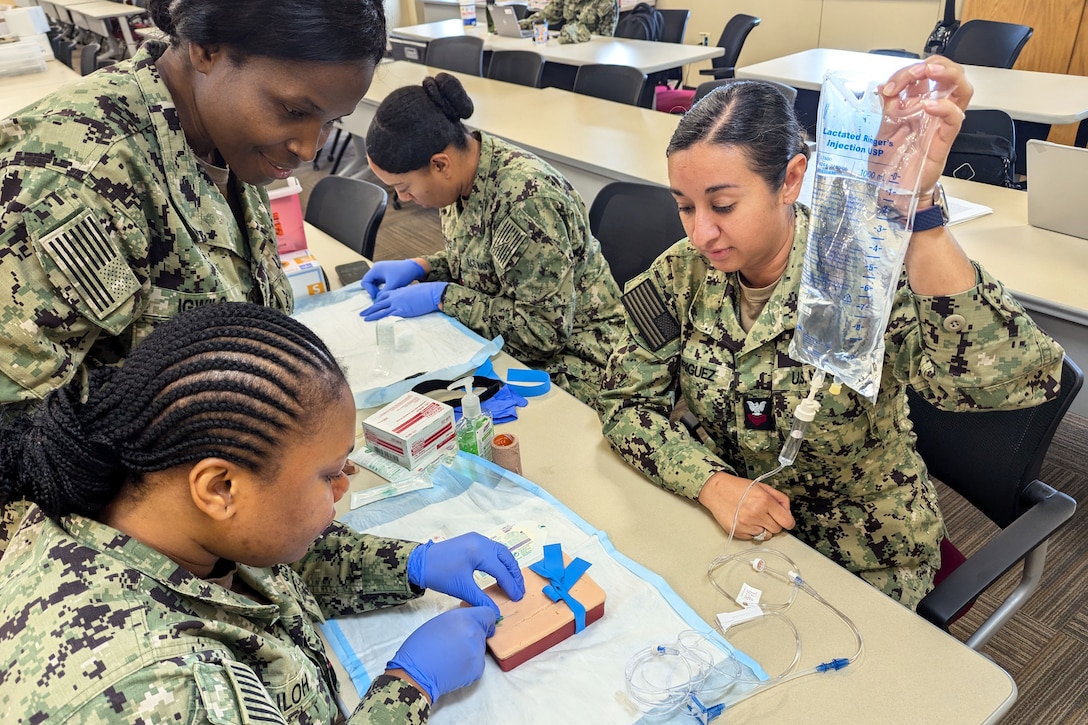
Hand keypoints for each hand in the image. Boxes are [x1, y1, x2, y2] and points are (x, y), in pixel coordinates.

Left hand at [360, 282, 448, 320]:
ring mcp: (397, 303)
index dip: (378, 300)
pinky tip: (373, 321)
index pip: (384, 295)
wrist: (431, 293)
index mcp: (398, 291)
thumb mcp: (413, 291)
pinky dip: (379, 318)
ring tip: (364, 318)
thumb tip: (407, 299)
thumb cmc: (426, 292)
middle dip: (370, 308)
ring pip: (380, 309)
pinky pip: (387, 315)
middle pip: (379, 302)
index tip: (373, 305)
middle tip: (363, 312)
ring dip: (371, 314)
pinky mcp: (401, 310)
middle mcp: (395, 296)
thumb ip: (407, 295)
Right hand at [361, 259, 425, 298]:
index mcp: (376, 269)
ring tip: (383, 296)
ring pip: (374, 283)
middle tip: (379, 297)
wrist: (414, 268)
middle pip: (368, 282)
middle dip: (372, 290)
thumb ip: (383, 293)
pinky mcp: (385, 274)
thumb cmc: (404, 273)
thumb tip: (377, 301)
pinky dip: (381, 288)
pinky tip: (387, 293)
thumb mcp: (393, 285)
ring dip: (377, 290)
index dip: (369, 290)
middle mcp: (377, 269)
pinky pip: (379, 283)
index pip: (365, 281)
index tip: (376, 297)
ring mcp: (381, 271)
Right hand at [387, 606, 495, 702]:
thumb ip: (458, 620)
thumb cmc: (420, 647)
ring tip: (450, 657)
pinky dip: (468, 664)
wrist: (415, 675)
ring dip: (470, 649)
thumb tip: (468, 622)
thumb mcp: (438, 622)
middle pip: (482, 631)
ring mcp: (478, 652)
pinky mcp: (478, 669)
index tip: (481, 623)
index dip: (484, 618)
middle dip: (472, 635)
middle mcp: (474, 633)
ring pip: (480, 647)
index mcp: (464, 618)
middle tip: (455, 643)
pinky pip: (477, 662)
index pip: (488, 614)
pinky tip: (453, 667)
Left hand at [407, 533, 525, 613]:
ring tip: (513, 582)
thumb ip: (481, 600)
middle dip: (515, 574)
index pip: (501, 571)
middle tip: (520, 590)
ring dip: (508, 566)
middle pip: (506, 557)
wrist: (419, 562)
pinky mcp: (472, 540)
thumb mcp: (461, 589)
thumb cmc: (440, 574)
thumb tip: (496, 613)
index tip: (517, 598)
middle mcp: (481, 541)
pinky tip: (500, 571)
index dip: (511, 586)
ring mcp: (477, 538)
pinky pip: (492, 549)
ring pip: (500, 551)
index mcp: (479, 551)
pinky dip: (500, 560)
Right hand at [697, 472, 794, 539]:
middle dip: (774, 523)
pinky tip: (746, 521)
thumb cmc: (738, 487)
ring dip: (763, 528)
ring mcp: (746, 524)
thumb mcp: (762, 487)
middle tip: (766, 515)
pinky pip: (753, 538)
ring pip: (766, 535)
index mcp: (764, 501)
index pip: (787, 521)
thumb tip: (788, 513)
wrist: (716, 490)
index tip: (787, 522)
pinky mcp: (738, 532)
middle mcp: (756, 514)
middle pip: (777, 529)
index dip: (789, 522)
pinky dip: (752, 531)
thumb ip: (780, 499)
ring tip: (754, 518)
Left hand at [879, 57, 972, 201]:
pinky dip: (944, 107)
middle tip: (914, 72)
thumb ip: (887, 107)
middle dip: (934, 64)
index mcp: (918, 105)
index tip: (889, 86)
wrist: (891, 191)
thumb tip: (885, 87)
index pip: (923, 76)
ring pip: (962, 89)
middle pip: (950, 75)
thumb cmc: (890, 163)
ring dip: (947, 75)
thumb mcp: (883, 129)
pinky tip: (927, 105)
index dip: (907, 72)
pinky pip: (955, 118)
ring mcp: (941, 124)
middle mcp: (933, 111)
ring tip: (928, 73)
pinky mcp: (944, 140)